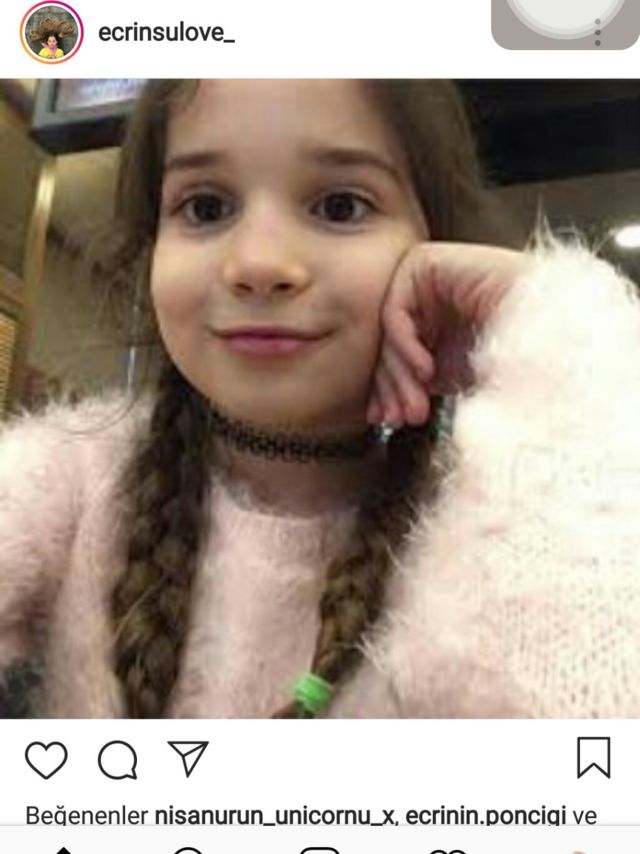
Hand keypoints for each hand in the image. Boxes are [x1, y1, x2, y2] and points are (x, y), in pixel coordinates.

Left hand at [367, 242, 529, 427]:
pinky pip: (395, 312)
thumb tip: (376, 413)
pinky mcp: (424, 263)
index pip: (394, 356)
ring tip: (416, 405)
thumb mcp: (455, 378)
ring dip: (400, 376)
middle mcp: (425, 298)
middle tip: (400, 419)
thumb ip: (416, 385)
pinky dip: (406, 346)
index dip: (388, 391)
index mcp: (433, 322)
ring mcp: (423, 278)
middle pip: (387, 345)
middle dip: (393, 388)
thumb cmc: (515, 356)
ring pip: (389, 332)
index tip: (388, 422)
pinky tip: (427, 370)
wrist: (551, 326)